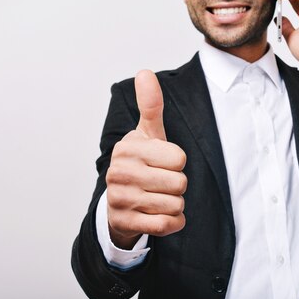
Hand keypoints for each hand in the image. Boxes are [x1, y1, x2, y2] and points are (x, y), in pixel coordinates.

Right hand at [105, 70, 186, 248]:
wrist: (119, 202)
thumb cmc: (141, 163)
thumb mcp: (147, 133)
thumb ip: (151, 105)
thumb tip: (145, 73)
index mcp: (129, 147)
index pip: (179, 158)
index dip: (178, 163)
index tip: (163, 162)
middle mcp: (120, 172)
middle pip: (179, 183)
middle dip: (178, 186)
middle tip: (161, 183)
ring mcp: (120, 198)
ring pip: (175, 205)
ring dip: (175, 204)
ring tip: (159, 197)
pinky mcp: (124, 222)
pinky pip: (167, 225)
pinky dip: (173, 222)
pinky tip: (160, 214)